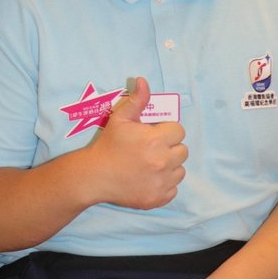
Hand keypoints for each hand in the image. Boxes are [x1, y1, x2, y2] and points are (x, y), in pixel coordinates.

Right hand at [83, 77, 186, 209]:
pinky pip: (173, 188)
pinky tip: (149, 178)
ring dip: (170, 166)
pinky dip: (164, 184)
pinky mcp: (158, 198)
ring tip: (151, 164)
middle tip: (152, 150)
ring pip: (180, 170)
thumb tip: (143, 81)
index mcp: (156, 140)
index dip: (166, 131)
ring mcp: (161, 182)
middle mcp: (162, 161)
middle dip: (170, 148)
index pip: (178, 131)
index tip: (153, 135)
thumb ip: (137, 100)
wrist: (95, 176)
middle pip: (182, 151)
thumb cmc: (108, 145)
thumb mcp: (120, 119)